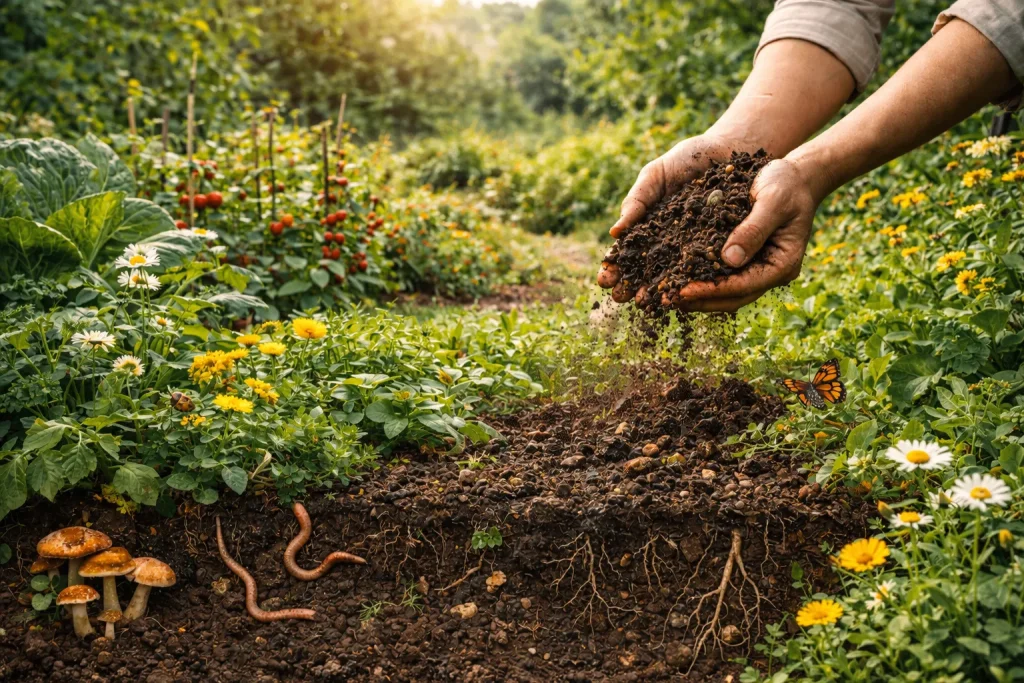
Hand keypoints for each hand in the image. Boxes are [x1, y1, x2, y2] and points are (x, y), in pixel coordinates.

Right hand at [597, 133, 753, 290]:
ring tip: (645, 302)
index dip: (615, 267)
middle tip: (621, 298)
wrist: (731, 149)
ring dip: (657, 289)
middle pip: (646, 269)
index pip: (628, 252)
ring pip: (673, 273)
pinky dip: (693, 280)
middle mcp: (670, 241)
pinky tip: (681, 293)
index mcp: (649, 225)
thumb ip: (637, 200)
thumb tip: (614, 233)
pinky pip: (705, 266)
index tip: (604, 280)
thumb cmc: (689, 158)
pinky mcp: (719, 247)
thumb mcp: (656, 174)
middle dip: (632, 285)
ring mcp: (694, 247)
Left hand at [677, 157, 826, 311]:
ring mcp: (760, 269)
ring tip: (667, 296)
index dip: (712, 290)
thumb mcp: (773, 201)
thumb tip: (728, 260)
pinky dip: (701, 280)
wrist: (795, 176)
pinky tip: (677, 278)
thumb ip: (753, 229)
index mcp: (783, 264)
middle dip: (700, 301)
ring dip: (698, 296)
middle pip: (733, 298)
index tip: (683, 290)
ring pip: (726, 293)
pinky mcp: (748, 261)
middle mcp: (771, 273)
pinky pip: (722, 277)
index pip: (743, 286)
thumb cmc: (787, 184)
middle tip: (667, 300)